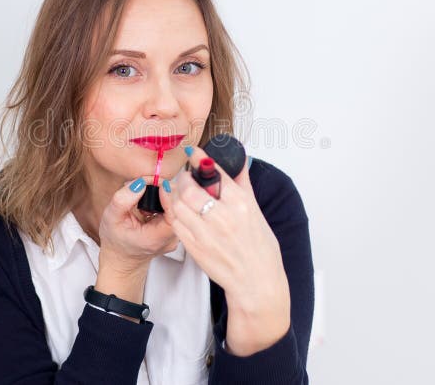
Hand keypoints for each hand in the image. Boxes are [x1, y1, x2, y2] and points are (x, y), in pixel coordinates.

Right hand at [97, 175, 178, 273]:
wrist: (123, 258)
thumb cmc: (115, 239)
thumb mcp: (111, 217)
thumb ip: (123, 199)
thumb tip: (141, 182)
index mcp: (156, 239)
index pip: (174, 214)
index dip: (169, 195)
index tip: (159, 183)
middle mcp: (170, 239)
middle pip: (179, 208)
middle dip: (167, 190)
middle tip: (151, 182)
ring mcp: (175, 236)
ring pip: (179, 207)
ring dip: (167, 194)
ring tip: (150, 192)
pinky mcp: (176, 230)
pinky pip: (176, 210)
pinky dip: (166, 200)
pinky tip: (154, 200)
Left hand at [160, 148, 290, 353]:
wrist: (256, 281)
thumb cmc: (259, 247)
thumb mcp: (256, 210)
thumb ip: (242, 183)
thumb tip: (239, 160)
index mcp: (241, 204)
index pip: (215, 172)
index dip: (200, 159)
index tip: (193, 152)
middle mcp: (222, 217)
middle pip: (189, 188)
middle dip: (183, 178)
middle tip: (186, 177)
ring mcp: (206, 234)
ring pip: (177, 204)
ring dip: (175, 194)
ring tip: (181, 192)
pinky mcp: (194, 247)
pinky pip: (176, 223)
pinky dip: (175, 212)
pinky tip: (180, 210)